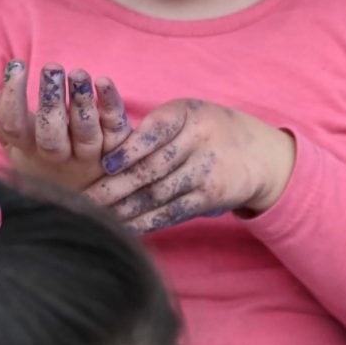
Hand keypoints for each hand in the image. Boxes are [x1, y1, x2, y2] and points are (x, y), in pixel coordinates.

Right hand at [0, 61, 130, 191]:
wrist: (86, 196)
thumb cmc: (43, 160)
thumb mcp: (15, 141)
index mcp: (29, 151)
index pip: (14, 128)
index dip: (13, 99)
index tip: (17, 65)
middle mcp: (59, 158)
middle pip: (52, 136)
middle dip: (50, 103)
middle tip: (51, 67)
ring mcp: (89, 157)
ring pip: (86, 134)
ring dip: (82, 104)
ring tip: (78, 72)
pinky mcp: (117, 150)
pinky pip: (116, 129)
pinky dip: (112, 105)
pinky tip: (104, 81)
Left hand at [85, 98, 295, 233]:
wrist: (259, 154)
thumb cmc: (207, 129)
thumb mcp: (186, 115)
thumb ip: (153, 129)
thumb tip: (104, 152)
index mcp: (187, 116)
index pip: (155, 133)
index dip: (130, 150)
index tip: (106, 164)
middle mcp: (199, 144)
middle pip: (152, 169)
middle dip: (116, 187)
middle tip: (86, 199)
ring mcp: (206, 174)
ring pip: (159, 195)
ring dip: (125, 209)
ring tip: (97, 217)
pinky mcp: (209, 199)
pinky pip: (172, 213)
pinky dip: (146, 223)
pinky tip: (124, 229)